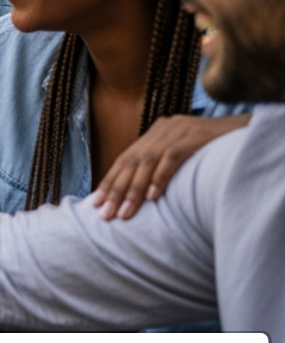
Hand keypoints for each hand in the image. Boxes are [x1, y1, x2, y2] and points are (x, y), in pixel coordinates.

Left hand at [90, 113, 249, 218]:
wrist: (247, 128)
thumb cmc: (216, 147)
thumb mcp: (185, 150)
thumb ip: (163, 163)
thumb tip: (142, 193)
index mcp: (157, 131)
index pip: (126, 158)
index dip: (110, 181)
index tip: (96, 203)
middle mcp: (163, 128)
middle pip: (131, 161)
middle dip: (116, 190)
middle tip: (105, 214)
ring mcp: (178, 130)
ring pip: (147, 162)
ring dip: (134, 190)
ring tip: (125, 212)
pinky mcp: (195, 136)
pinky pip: (172, 158)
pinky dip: (160, 178)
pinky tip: (152, 197)